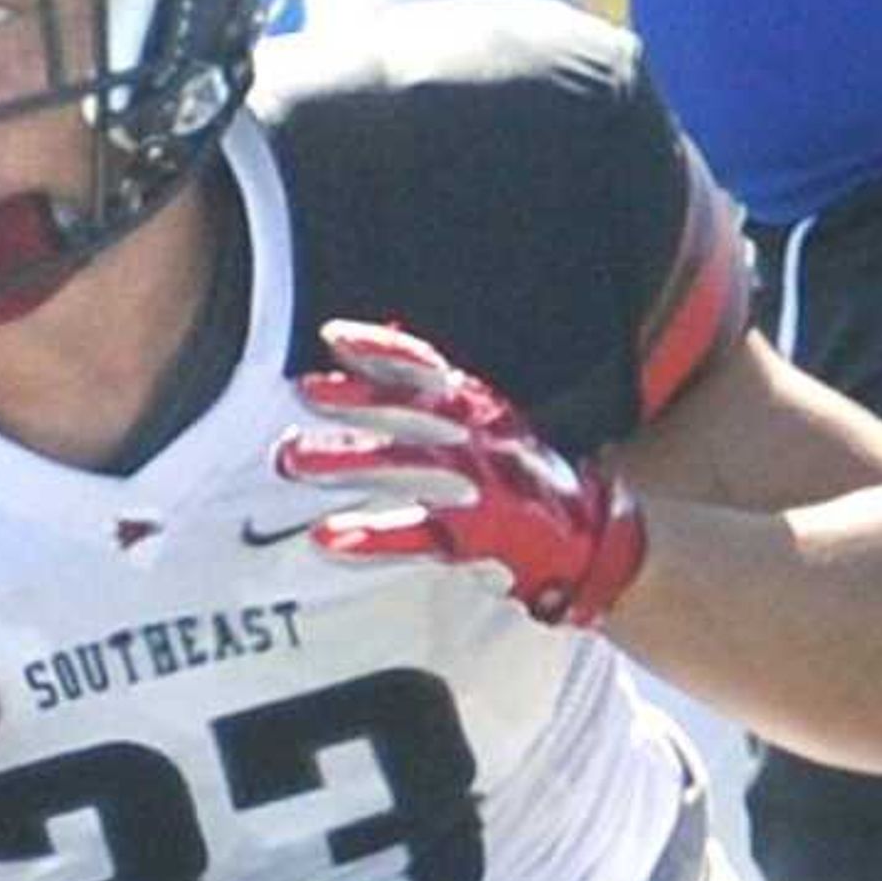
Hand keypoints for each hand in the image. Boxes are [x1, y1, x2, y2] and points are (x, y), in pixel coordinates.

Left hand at [272, 319, 648, 627]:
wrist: (590, 543)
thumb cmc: (522, 484)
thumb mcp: (483, 430)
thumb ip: (433, 397)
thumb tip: (376, 356)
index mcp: (479, 411)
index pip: (429, 369)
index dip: (384, 350)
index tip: (334, 337)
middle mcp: (480, 439)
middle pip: (412, 409)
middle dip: (356, 400)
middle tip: (302, 394)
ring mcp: (481, 485)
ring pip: (406, 465)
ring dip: (347, 459)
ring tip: (291, 459)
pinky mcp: (482, 535)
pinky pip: (419, 534)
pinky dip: (372, 536)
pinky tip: (328, 538)